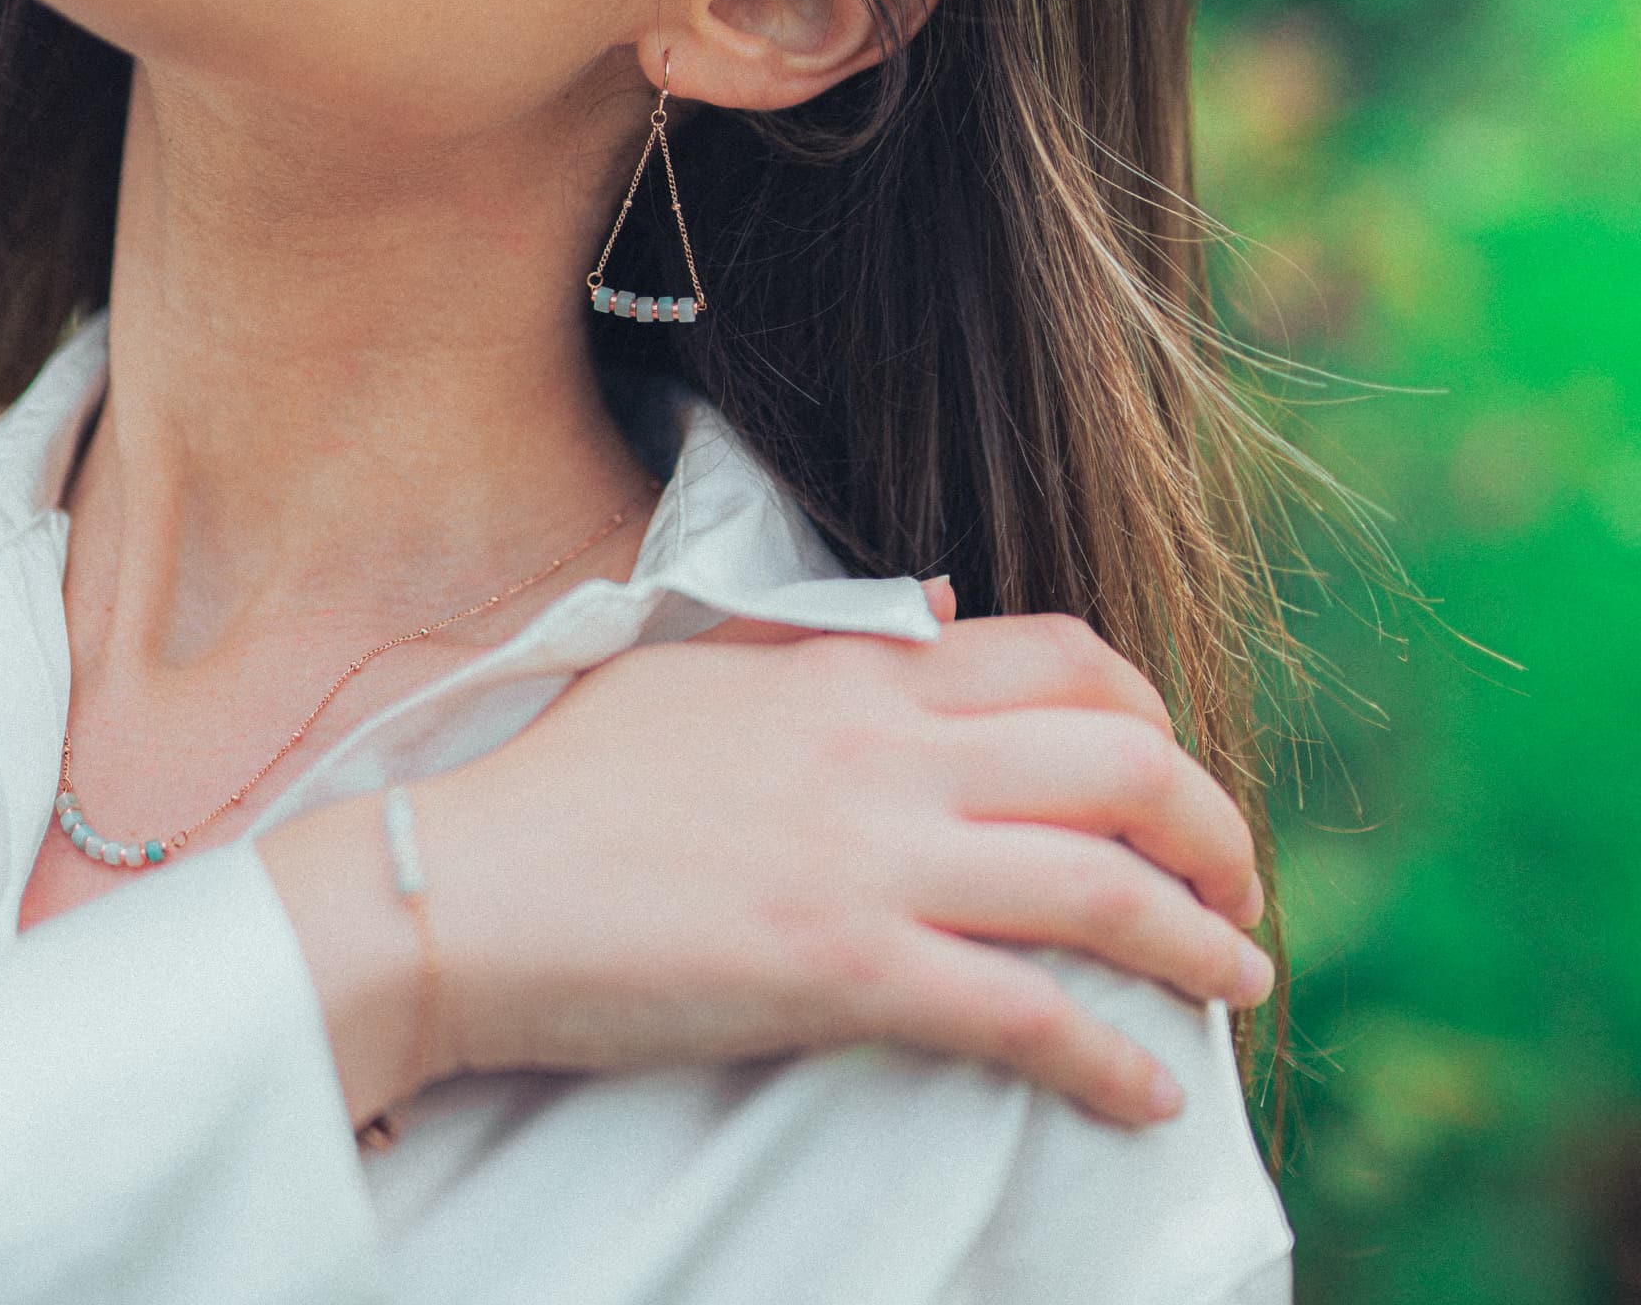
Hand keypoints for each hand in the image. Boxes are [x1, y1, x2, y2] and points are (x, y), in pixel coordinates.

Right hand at [413, 586, 1273, 1127]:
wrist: (466, 884)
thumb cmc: (570, 779)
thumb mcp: (699, 666)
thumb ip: (825, 635)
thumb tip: (935, 609)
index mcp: (854, 673)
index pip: (1062, 655)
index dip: (1149, 709)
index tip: (1169, 769)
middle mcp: (885, 751)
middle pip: (1118, 759)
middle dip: (1213, 823)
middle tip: (1236, 884)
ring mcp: (869, 858)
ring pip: (1099, 885)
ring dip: (1199, 940)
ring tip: (1237, 978)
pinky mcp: (842, 971)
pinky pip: (1023, 1014)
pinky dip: (1110, 1059)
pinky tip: (1148, 1093)